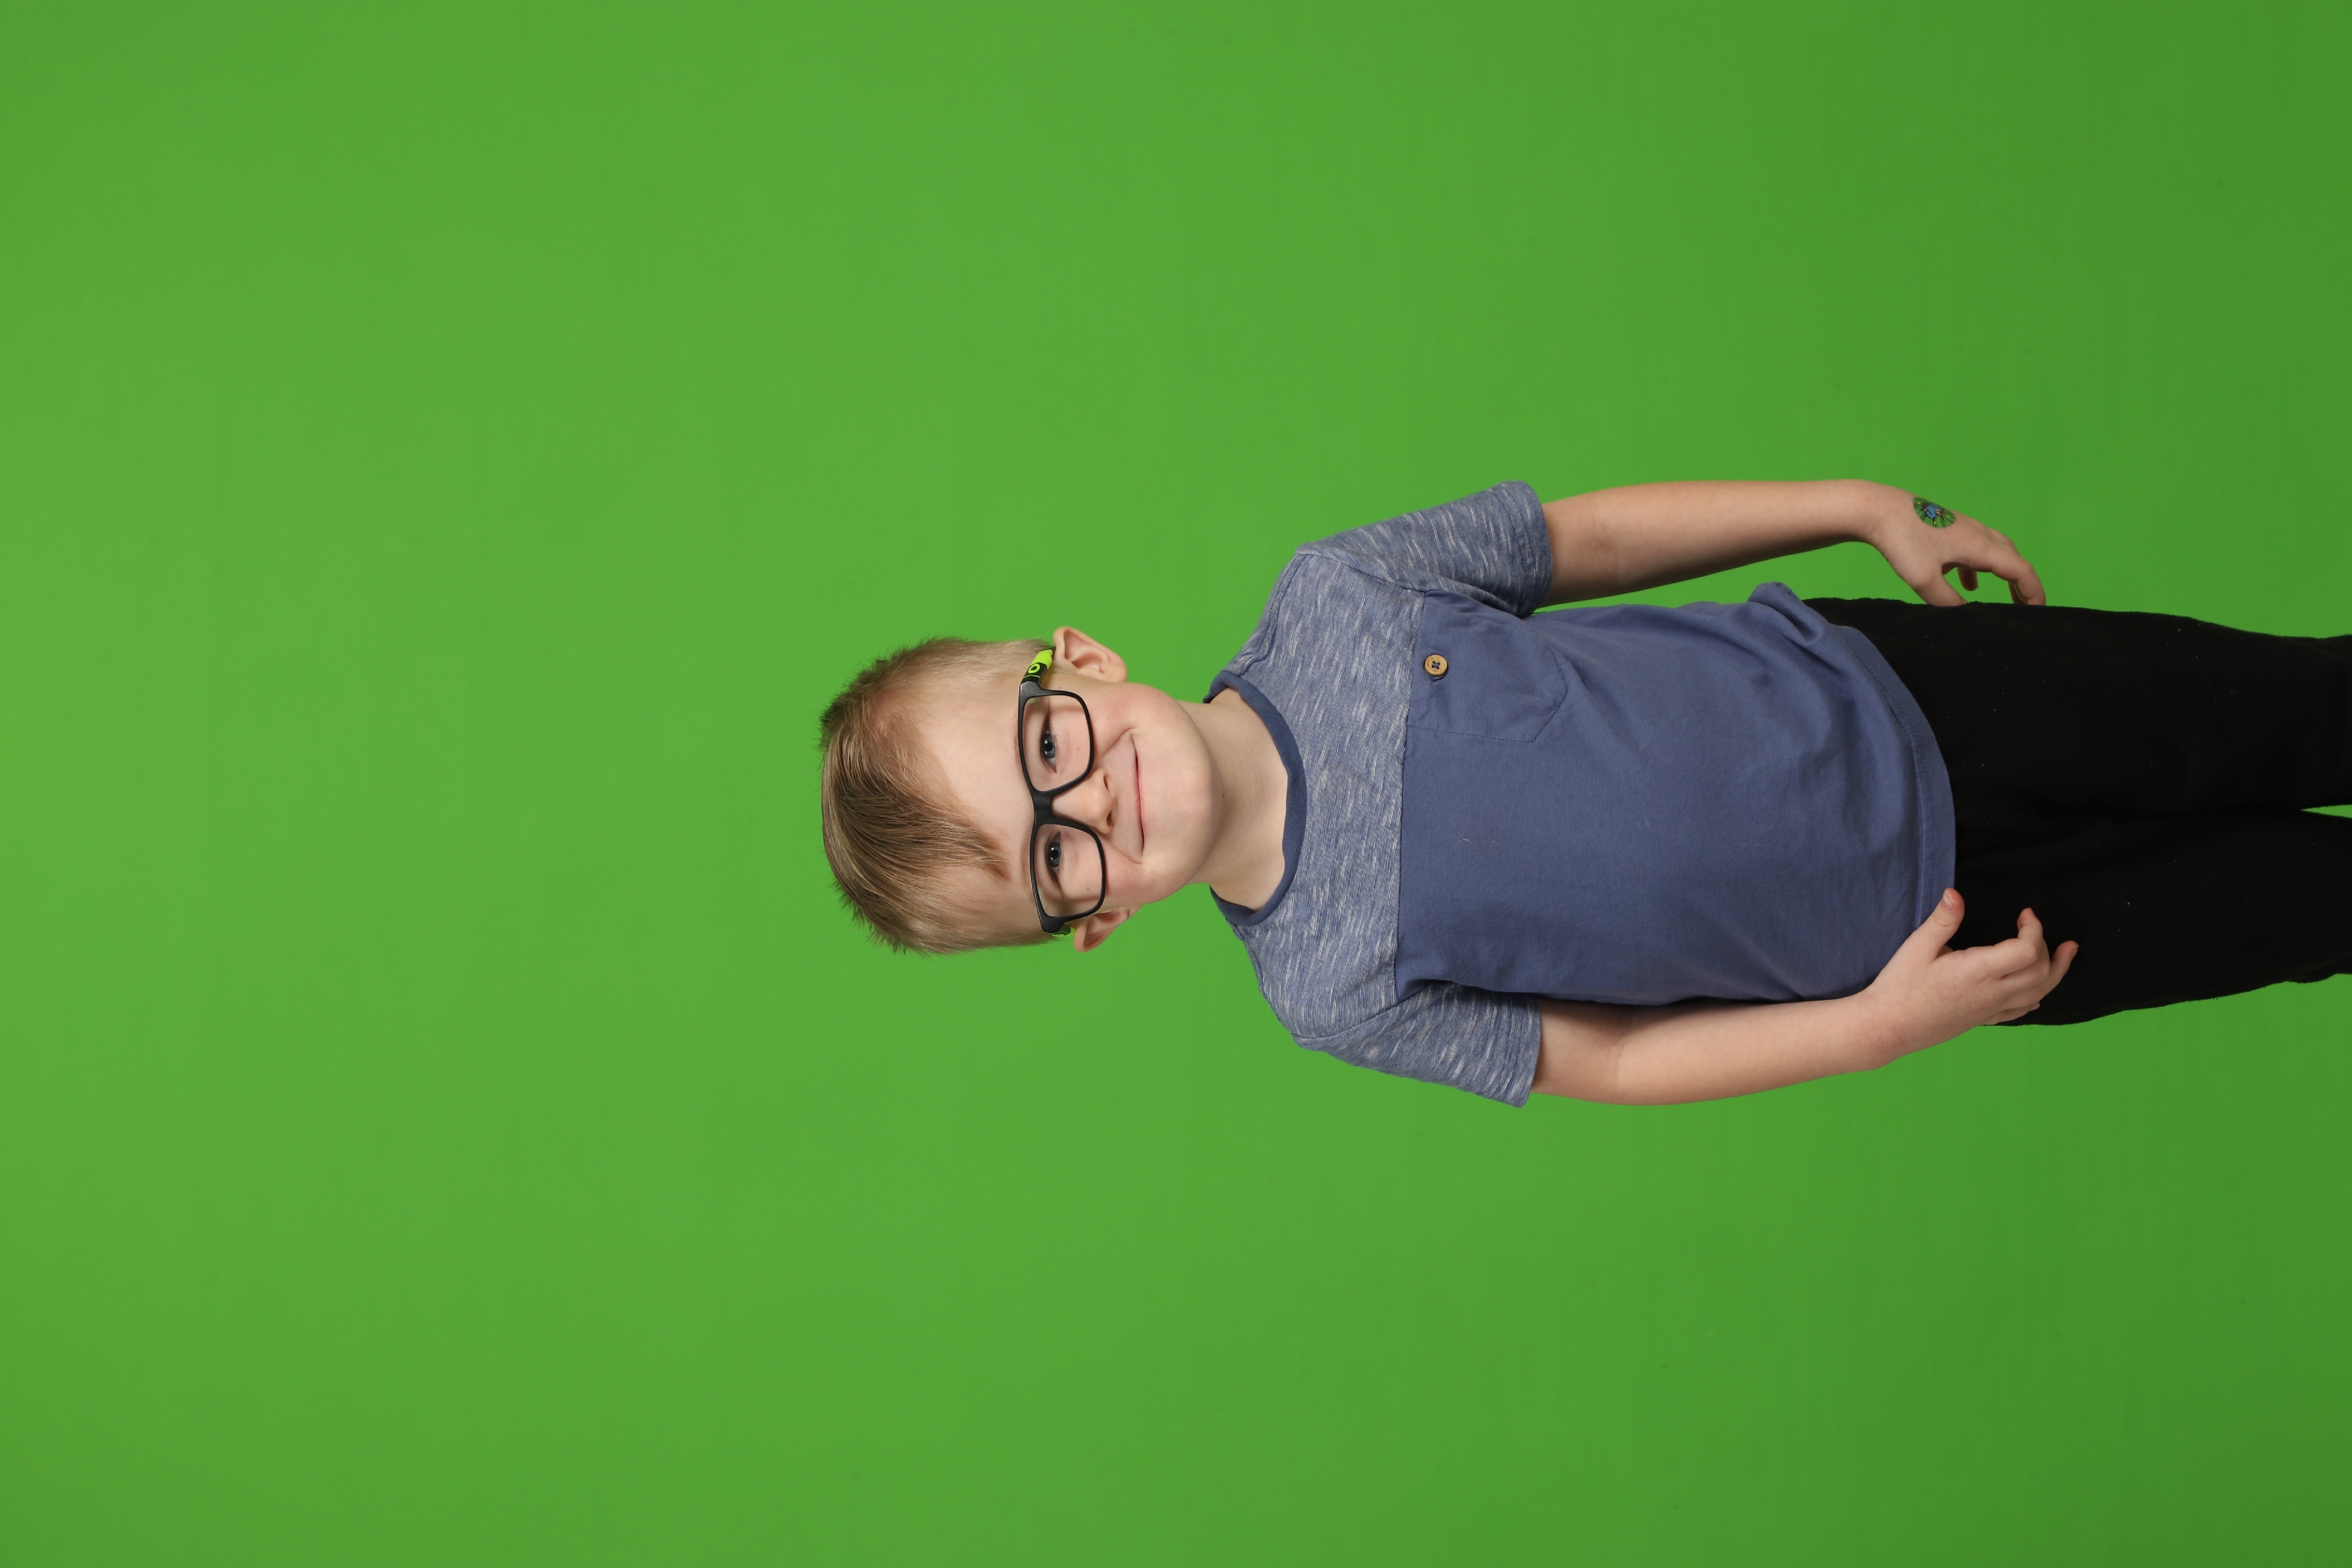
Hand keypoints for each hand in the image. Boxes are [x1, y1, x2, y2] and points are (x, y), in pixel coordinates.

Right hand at [1857, 889, 2077, 1062]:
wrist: (1888, 1027)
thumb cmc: (1899, 986)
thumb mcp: (1916, 947)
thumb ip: (1942, 920)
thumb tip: (1955, 893)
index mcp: (1978, 971)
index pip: (2026, 951)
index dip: (2034, 929)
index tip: (2025, 914)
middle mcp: (1992, 992)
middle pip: (2041, 972)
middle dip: (2048, 946)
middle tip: (2033, 927)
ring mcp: (1990, 1009)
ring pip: (2040, 993)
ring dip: (2057, 972)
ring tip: (2067, 954)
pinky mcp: (1984, 1020)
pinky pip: (2023, 1010)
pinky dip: (2038, 994)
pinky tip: (2038, 989)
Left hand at [1862, 483, 2047, 605]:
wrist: (1877, 509)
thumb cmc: (1900, 540)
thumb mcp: (1923, 579)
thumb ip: (1947, 601)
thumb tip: (1965, 616)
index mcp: (1980, 546)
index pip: (2020, 570)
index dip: (2034, 592)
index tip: (2038, 612)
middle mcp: (1978, 534)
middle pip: (2013, 560)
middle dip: (2024, 585)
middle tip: (2028, 609)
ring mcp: (1963, 529)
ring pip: (1996, 552)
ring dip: (2005, 575)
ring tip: (2007, 599)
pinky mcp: (1947, 529)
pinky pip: (1973, 550)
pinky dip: (1979, 569)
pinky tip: (1967, 584)